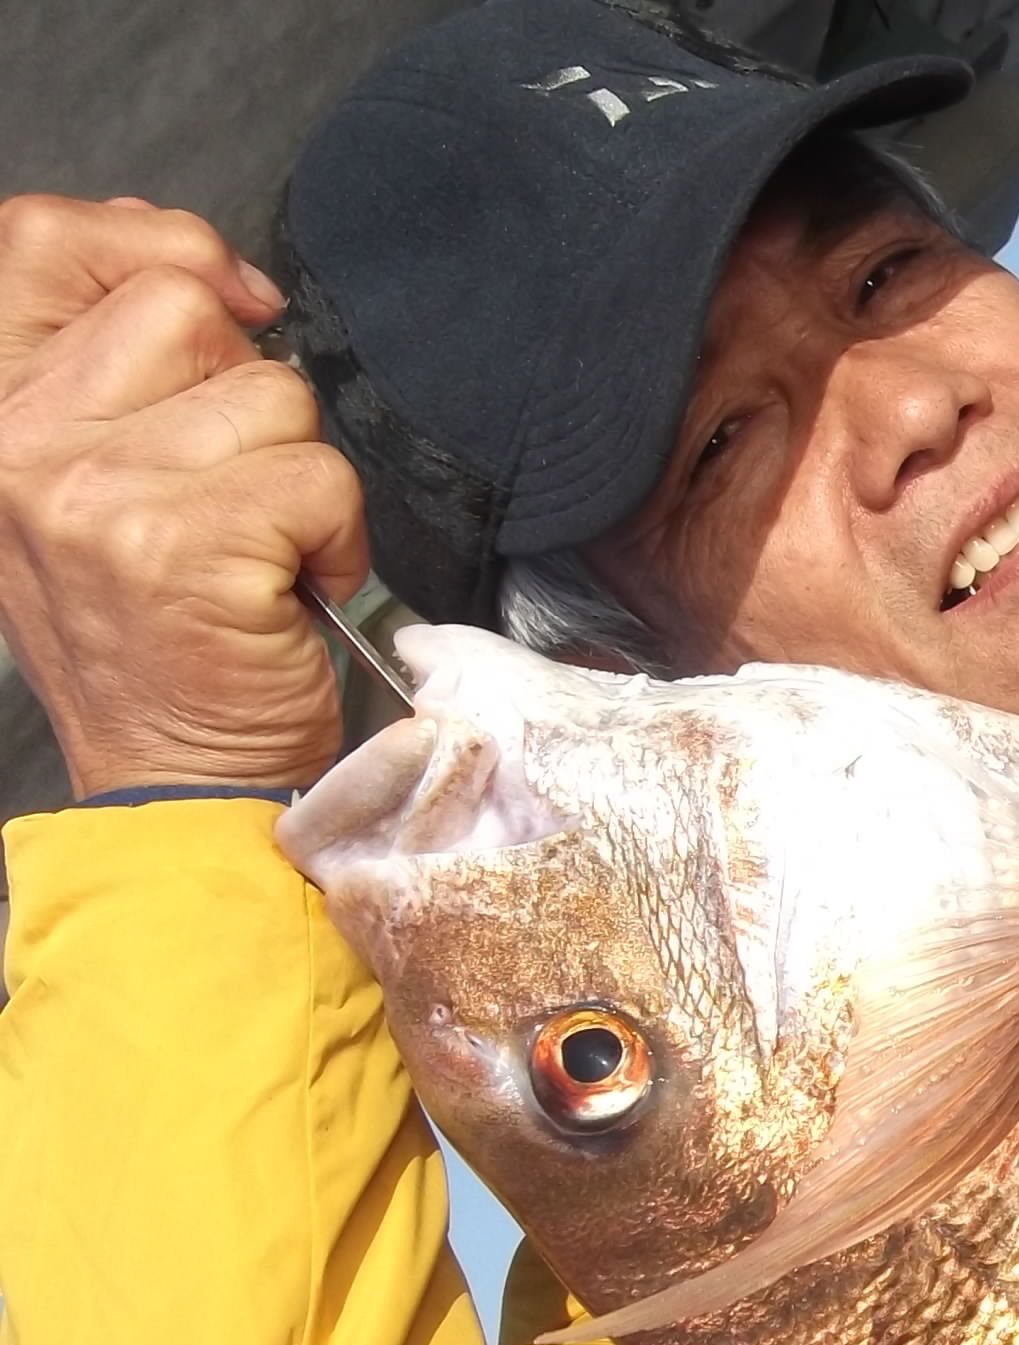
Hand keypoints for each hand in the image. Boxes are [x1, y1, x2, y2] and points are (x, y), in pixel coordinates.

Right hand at [0, 194, 367, 799]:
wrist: (173, 781)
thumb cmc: (158, 641)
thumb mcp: (95, 490)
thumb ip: (122, 377)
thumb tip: (217, 280)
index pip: (41, 240)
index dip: (154, 240)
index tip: (228, 298)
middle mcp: (25, 442)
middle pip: (183, 306)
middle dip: (248, 389)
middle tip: (239, 486)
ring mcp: (100, 490)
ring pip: (272, 397)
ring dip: (300, 477)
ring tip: (261, 553)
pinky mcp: (186, 542)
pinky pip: (318, 478)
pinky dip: (338, 537)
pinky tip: (293, 589)